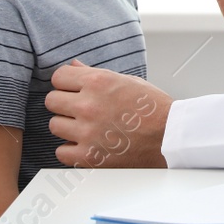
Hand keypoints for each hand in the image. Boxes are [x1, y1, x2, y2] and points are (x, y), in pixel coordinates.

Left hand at [46, 60, 170, 167]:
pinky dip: (72, 149)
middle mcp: (89, 105)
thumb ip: (95, 74)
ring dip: (68, 126)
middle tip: (81, 109)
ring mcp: (87, 132)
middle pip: (52, 101)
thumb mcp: (127, 81)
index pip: (59, 77)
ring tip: (87, 127)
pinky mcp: (88, 156)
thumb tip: (74, 66)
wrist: (171, 137)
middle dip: (65, 103)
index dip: (66, 83)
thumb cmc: (153, 109)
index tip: (73, 89)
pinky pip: (61, 151)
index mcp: (99, 82)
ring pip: (54, 125)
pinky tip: (87, 144)